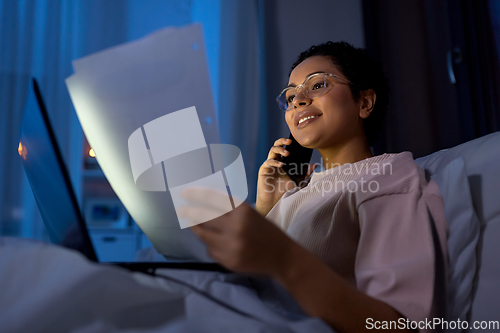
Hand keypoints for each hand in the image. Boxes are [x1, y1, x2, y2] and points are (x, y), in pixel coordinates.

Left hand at [178, 187, 294, 275]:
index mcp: (242, 211)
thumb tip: (205, 200)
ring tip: (193, 224)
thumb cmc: (266, 231)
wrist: (282, 256)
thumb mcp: (250, 213)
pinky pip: (211, 250)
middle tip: (181, 209)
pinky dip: (211, 245)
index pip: (212, 199)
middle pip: (203, 217)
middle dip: (189, 212)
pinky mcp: (228, 261)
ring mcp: (230, 246)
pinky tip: (216, 242)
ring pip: (203, 235)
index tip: (184, 193)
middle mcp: (235, 227)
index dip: (196, 195)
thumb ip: (230, 209)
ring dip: (197, 228)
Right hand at [256, 138, 315, 215]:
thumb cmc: (285, 190)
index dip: (287, 142)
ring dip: (280, 150)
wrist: (275, 201)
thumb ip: (305, 173)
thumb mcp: (298, 181)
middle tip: (290, 142)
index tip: (295, 141)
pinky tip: (281, 164)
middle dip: (282, 141)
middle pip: (276, 146)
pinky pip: (268, 162)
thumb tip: (314, 165)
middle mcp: (275, 161)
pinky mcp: (263, 170)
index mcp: (283, 161)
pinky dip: (274, 162)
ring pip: (272, 151)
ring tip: (287, 153)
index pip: (284, 147)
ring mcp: (269, 165)